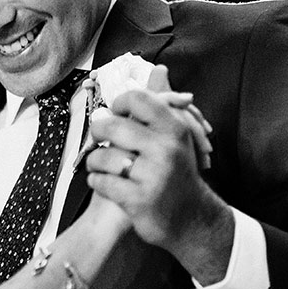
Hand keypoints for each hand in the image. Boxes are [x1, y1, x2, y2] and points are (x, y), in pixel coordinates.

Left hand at [86, 65, 233, 282]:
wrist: (192, 220)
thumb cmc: (178, 173)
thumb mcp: (176, 137)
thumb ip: (164, 103)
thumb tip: (160, 68)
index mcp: (175, 129)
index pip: (137, 99)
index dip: (118, 104)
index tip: (116, 114)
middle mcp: (166, 149)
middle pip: (112, 125)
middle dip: (98, 132)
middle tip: (100, 139)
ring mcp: (152, 175)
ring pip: (102, 156)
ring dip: (94, 162)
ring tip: (101, 166)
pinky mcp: (138, 199)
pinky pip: (101, 182)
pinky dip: (96, 181)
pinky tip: (105, 183)